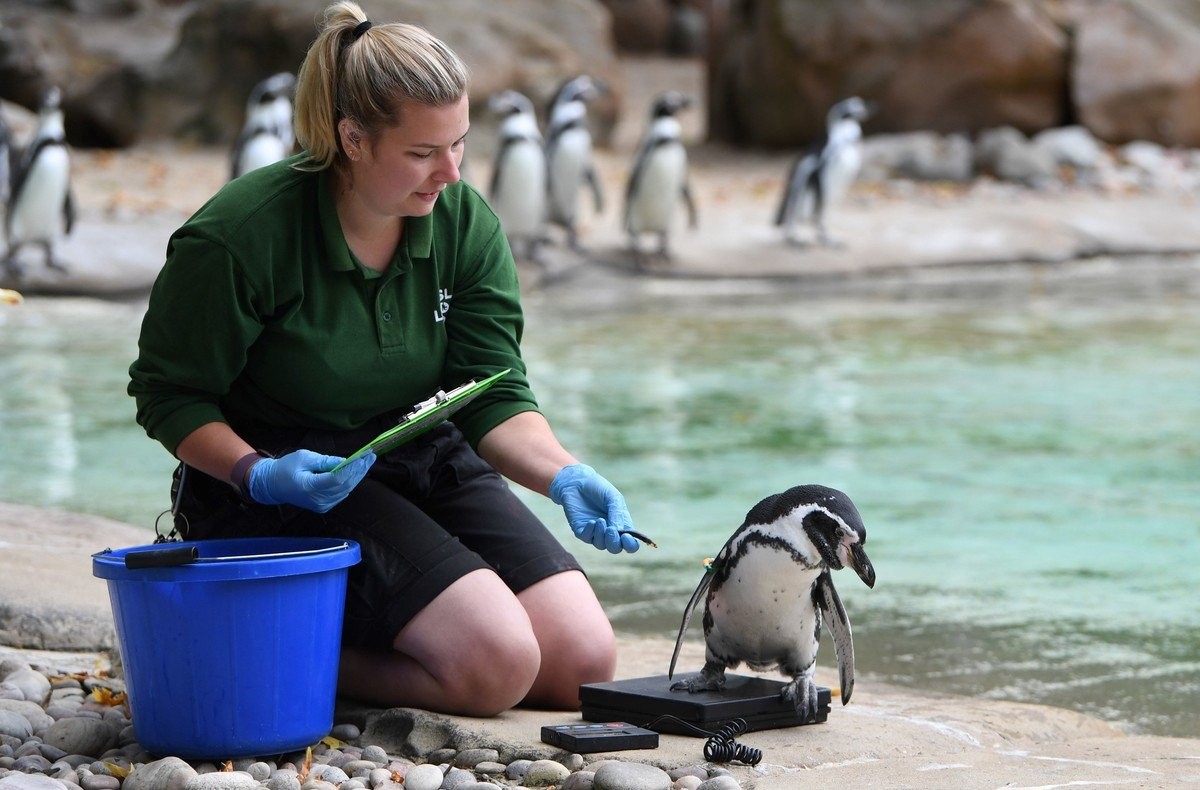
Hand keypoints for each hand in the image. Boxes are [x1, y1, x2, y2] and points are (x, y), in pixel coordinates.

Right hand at [247, 450, 375, 512]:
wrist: (272, 485)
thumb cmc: (286, 467)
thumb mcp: (304, 457)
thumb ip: (325, 461)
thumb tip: (345, 461)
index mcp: (309, 487)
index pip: (337, 479)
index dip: (352, 468)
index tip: (364, 456)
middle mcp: (317, 500)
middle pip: (345, 485)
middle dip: (360, 470)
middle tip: (371, 456)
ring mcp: (321, 506)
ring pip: (346, 490)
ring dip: (357, 476)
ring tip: (367, 461)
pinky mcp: (323, 507)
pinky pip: (341, 494)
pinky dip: (349, 483)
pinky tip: (356, 471)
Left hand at [548, 464, 639, 553]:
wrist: (577, 481)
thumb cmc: (598, 488)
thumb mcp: (613, 498)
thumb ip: (618, 514)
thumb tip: (620, 532)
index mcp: (621, 524)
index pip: (630, 544)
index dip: (630, 545)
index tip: (626, 536)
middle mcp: (609, 531)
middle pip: (615, 548)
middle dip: (614, 542)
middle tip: (611, 529)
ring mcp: (595, 532)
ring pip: (601, 545)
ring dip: (601, 535)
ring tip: (599, 520)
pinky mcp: (581, 530)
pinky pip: (587, 538)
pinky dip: (591, 531)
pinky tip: (591, 521)